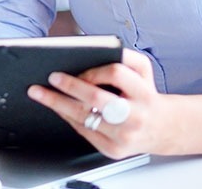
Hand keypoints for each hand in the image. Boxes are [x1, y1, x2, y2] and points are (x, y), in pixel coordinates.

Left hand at [27, 48, 171, 158]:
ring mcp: (124, 136)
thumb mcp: (143, 69)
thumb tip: (90, 51)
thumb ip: (123, 55)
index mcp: (144, 92)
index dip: (94, 70)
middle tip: (50, 78)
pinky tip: (57, 107)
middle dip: (69, 87)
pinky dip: (68, 117)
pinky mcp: (113, 150)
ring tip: (40, 94)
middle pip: (96, 99)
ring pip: (85, 118)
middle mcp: (135, 116)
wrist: (162, 128)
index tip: (75, 67)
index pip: (116, 74)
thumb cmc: (145, 94)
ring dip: (58, 104)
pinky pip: (84, 132)